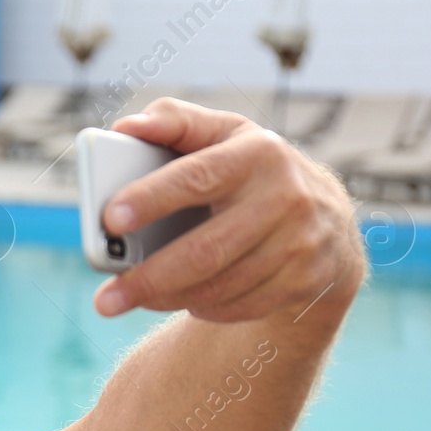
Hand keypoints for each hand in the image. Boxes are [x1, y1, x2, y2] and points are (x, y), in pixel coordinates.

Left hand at [94, 98, 368, 323]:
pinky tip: (176, 299)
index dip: (152, 198)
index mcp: (258, 154)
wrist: (327, 218)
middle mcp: (285, 198)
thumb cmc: (250, 169)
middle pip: (206, 250)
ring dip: (167, 298)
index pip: (197, 176)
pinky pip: (240, 306)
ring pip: (221, 286)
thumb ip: (175, 122)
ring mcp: (299, 244)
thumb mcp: (223, 134)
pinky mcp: (304, 281)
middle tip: (104, 299)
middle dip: (149, 277)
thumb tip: (126, 126)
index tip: (110, 219)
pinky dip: (202, 307)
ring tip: (126, 300)